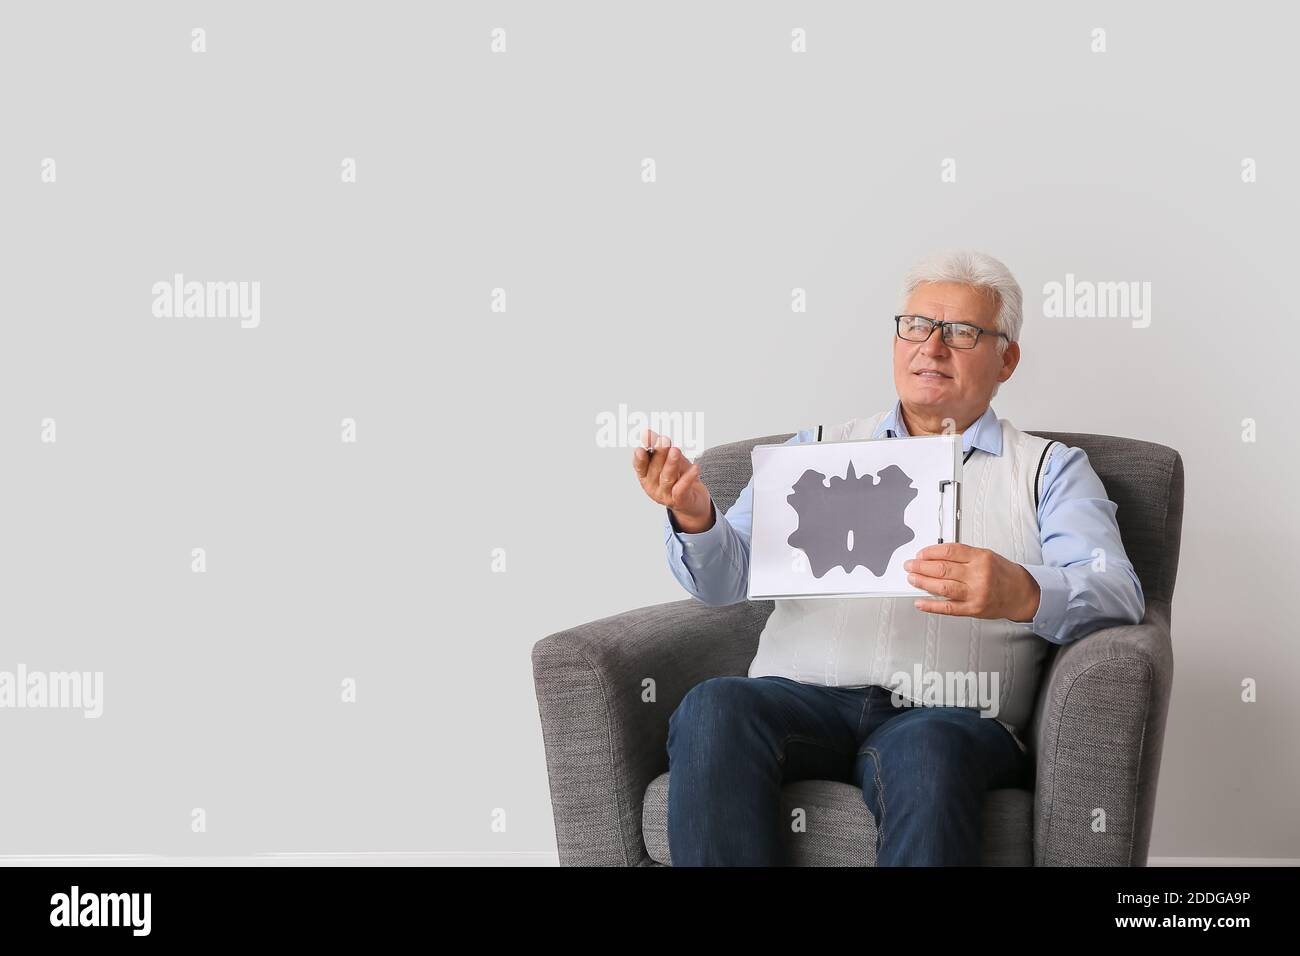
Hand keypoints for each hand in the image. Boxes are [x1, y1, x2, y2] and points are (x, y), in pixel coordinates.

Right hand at [631, 428, 713, 532]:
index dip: (640, 458)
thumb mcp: (667, 460)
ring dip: (671, 463)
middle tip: (664, 440)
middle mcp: (652, 486)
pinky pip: (682, 488)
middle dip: (659, 454)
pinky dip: (688, 478)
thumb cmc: (678, 478)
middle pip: (655, 469)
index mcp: (645, 476)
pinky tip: (695, 468)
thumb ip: (658, 448)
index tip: (641, 448)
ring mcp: (664, 495)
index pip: (640, 466)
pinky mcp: (679, 501)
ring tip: (676, 450)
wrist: (693, 501)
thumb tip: (646, 432)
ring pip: (667, 477)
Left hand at [903, 542, 1039, 622]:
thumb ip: (963, 555)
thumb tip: (935, 556)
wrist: (1022, 594)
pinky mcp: (973, 609)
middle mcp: (978, 575)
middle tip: (910, 566)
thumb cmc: (1003, 574)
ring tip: (912, 579)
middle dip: (921, 567)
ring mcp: (976, 593)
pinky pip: (948, 608)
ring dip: (922, 583)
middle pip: (943, 569)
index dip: (930, 552)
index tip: (920, 554)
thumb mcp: (986, 556)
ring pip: (943, 587)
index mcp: (981, 558)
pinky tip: (920, 602)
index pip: (949, 552)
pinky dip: (931, 605)